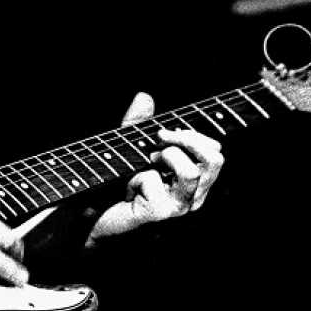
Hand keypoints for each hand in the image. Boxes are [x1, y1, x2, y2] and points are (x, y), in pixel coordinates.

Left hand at [87, 92, 224, 244]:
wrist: (94, 215)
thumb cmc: (117, 181)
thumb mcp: (130, 145)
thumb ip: (139, 122)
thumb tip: (144, 96)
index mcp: (195, 179)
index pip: (215, 152)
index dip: (194, 135)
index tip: (166, 131)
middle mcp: (193, 195)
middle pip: (215, 159)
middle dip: (187, 139)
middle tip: (160, 137)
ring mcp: (179, 207)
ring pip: (191, 172)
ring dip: (167, 157)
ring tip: (148, 162)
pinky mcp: (159, 214)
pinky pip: (154, 182)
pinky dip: (137, 177)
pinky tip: (129, 188)